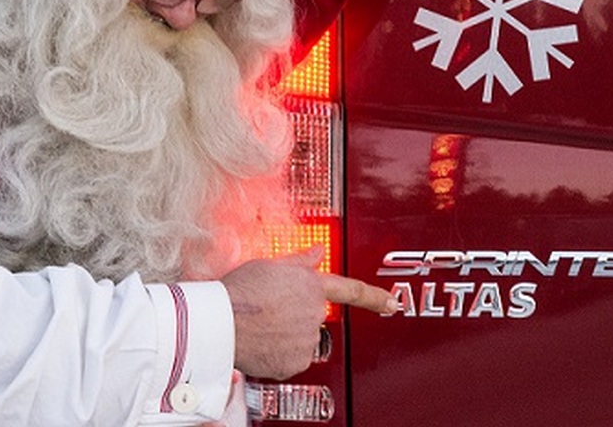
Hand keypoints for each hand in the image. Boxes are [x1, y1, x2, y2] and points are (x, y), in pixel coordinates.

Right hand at [221, 247, 394, 379]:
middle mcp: (314, 313)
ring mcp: (307, 339)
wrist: (221, 321)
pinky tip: (261, 342)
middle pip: (312, 316)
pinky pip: (291, 358)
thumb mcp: (270, 265)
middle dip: (294, 314)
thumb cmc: (239, 291)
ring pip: (301, 339)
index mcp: (311, 285)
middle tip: (268, 311)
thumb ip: (300, 261)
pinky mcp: (295, 362)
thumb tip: (318, 250)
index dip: (374, 297)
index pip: (350, 291)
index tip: (391, 303)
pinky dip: (278, 354)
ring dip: (285, 334)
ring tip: (260, 325)